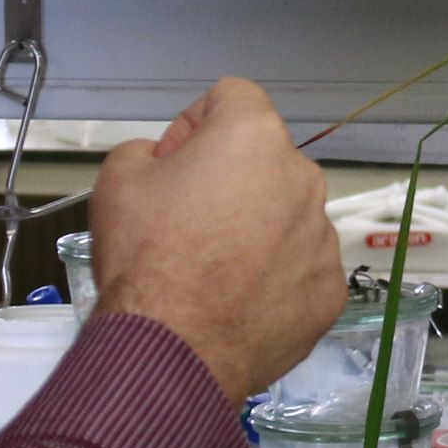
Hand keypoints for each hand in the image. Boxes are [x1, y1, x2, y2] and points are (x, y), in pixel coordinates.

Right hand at [86, 77, 342, 405]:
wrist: (172, 350)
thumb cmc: (145, 255)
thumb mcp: (118, 178)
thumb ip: (148, 150)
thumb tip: (167, 163)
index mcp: (254, 136)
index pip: (232, 97)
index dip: (194, 124)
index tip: (171, 164)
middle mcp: (302, 177)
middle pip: (264, 161)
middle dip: (230, 178)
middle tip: (187, 221)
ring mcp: (323, 237)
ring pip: (287, 216)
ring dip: (256, 229)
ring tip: (211, 271)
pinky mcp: (329, 290)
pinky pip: (301, 269)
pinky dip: (275, 279)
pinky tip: (237, 302)